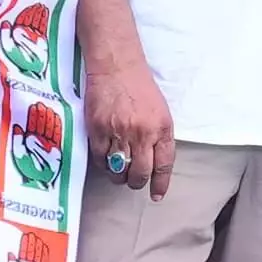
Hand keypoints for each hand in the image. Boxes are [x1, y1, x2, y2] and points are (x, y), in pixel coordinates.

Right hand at [84, 45, 175, 199]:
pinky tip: (105, 159)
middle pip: (140, 173)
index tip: (156, 195)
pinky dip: (103, 164)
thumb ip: (159, 138)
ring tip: (118, 172)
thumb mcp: (160, 112)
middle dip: (136, 182)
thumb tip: (155, 164)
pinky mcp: (98, 130)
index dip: (160, 184)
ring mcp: (119, 132)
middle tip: (133, 181)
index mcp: (161, 128)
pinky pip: (100, 160)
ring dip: (119, 176)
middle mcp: (142, 133)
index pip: (163, 165)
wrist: (116, 67)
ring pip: (118, 170)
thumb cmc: (140, 88)